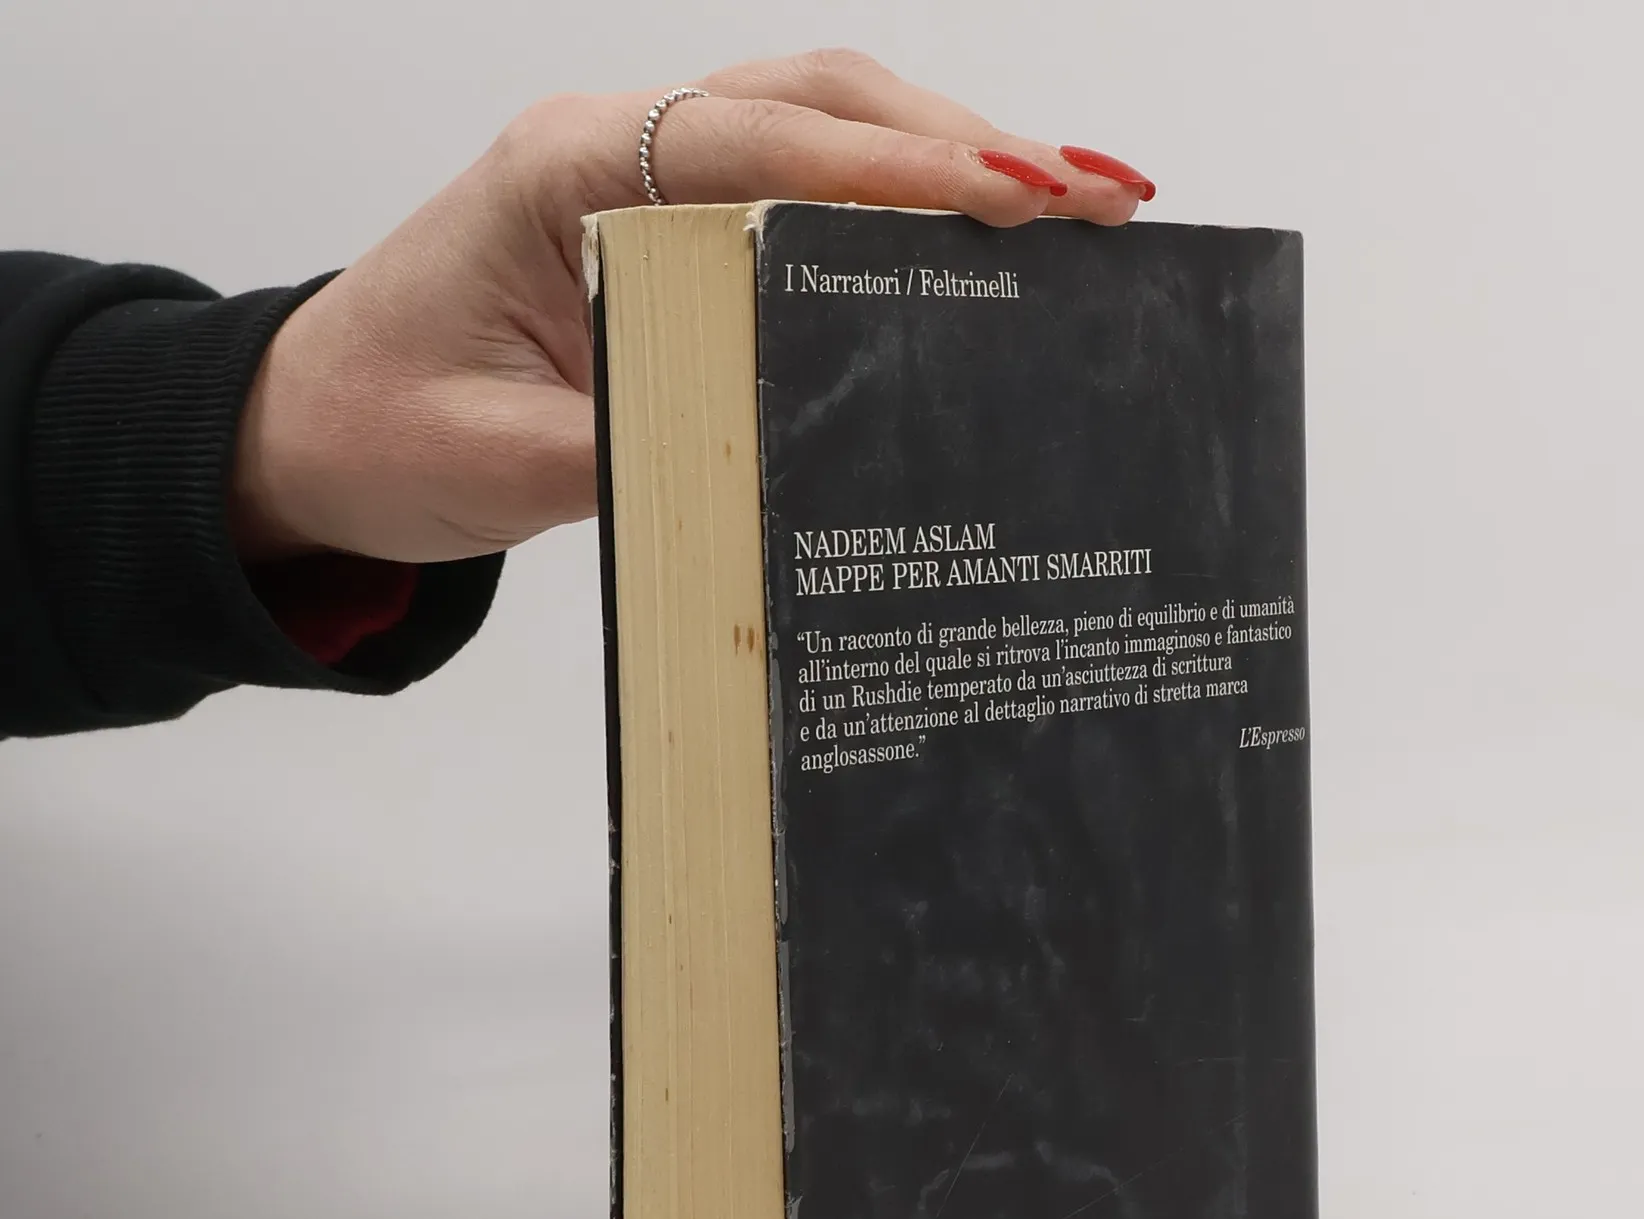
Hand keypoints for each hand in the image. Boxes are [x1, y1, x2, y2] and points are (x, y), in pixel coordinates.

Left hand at [230, 51, 1154, 564]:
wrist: (310, 427)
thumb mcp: (493, 458)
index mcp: (563, 173)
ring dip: (952, 160)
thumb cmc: (380, 427)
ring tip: (1082, 211)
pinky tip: (981, 247)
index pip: (758, 145)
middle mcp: (618, 151)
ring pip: (825, 132)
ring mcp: (648, 182)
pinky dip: (900, 207)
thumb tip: (776, 448)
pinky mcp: (672, 231)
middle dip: (967, 143)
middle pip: (820, 103)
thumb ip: (626, 443)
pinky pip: (803, 194)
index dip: (896, 170)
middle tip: (1101, 198)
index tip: (1019, 202)